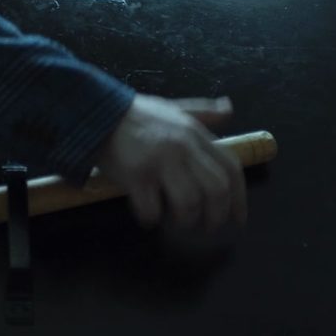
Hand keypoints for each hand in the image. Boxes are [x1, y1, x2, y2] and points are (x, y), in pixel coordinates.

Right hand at [95, 94, 247, 230]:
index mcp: (195, 134)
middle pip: (216, 191)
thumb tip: (229, 108)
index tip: (238, 219)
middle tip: (205, 228)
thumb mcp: (173, 108)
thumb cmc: (135, 115)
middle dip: (216, 217)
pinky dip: (152, 220)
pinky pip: (153, 210)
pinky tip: (147, 216)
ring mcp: (160, 161)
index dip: (240, 199)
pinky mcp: (136, 175)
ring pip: (189, 204)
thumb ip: (203, 112)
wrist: (95, 112)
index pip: (231, 168)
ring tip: (175, 222)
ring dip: (185, 222)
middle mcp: (183, 147)